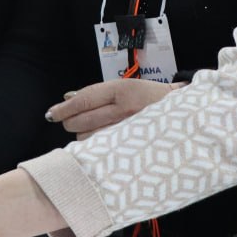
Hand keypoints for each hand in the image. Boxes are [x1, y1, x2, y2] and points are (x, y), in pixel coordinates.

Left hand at [45, 79, 178, 138]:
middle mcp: (124, 109)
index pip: (84, 100)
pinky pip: (101, 150)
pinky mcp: (130, 147)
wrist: (185, 114)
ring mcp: (128, 130)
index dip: (64, 108)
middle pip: (81, 121)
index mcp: (123, 90)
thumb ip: (97, 92)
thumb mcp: (126, 86)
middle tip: (71, 120)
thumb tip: (68, 97)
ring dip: (82, 135)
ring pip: (88, 138)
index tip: (52, 113)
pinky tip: (99, 142)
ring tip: (92, 129)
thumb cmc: (151, 98)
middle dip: (70, 122)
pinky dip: (94, 146)